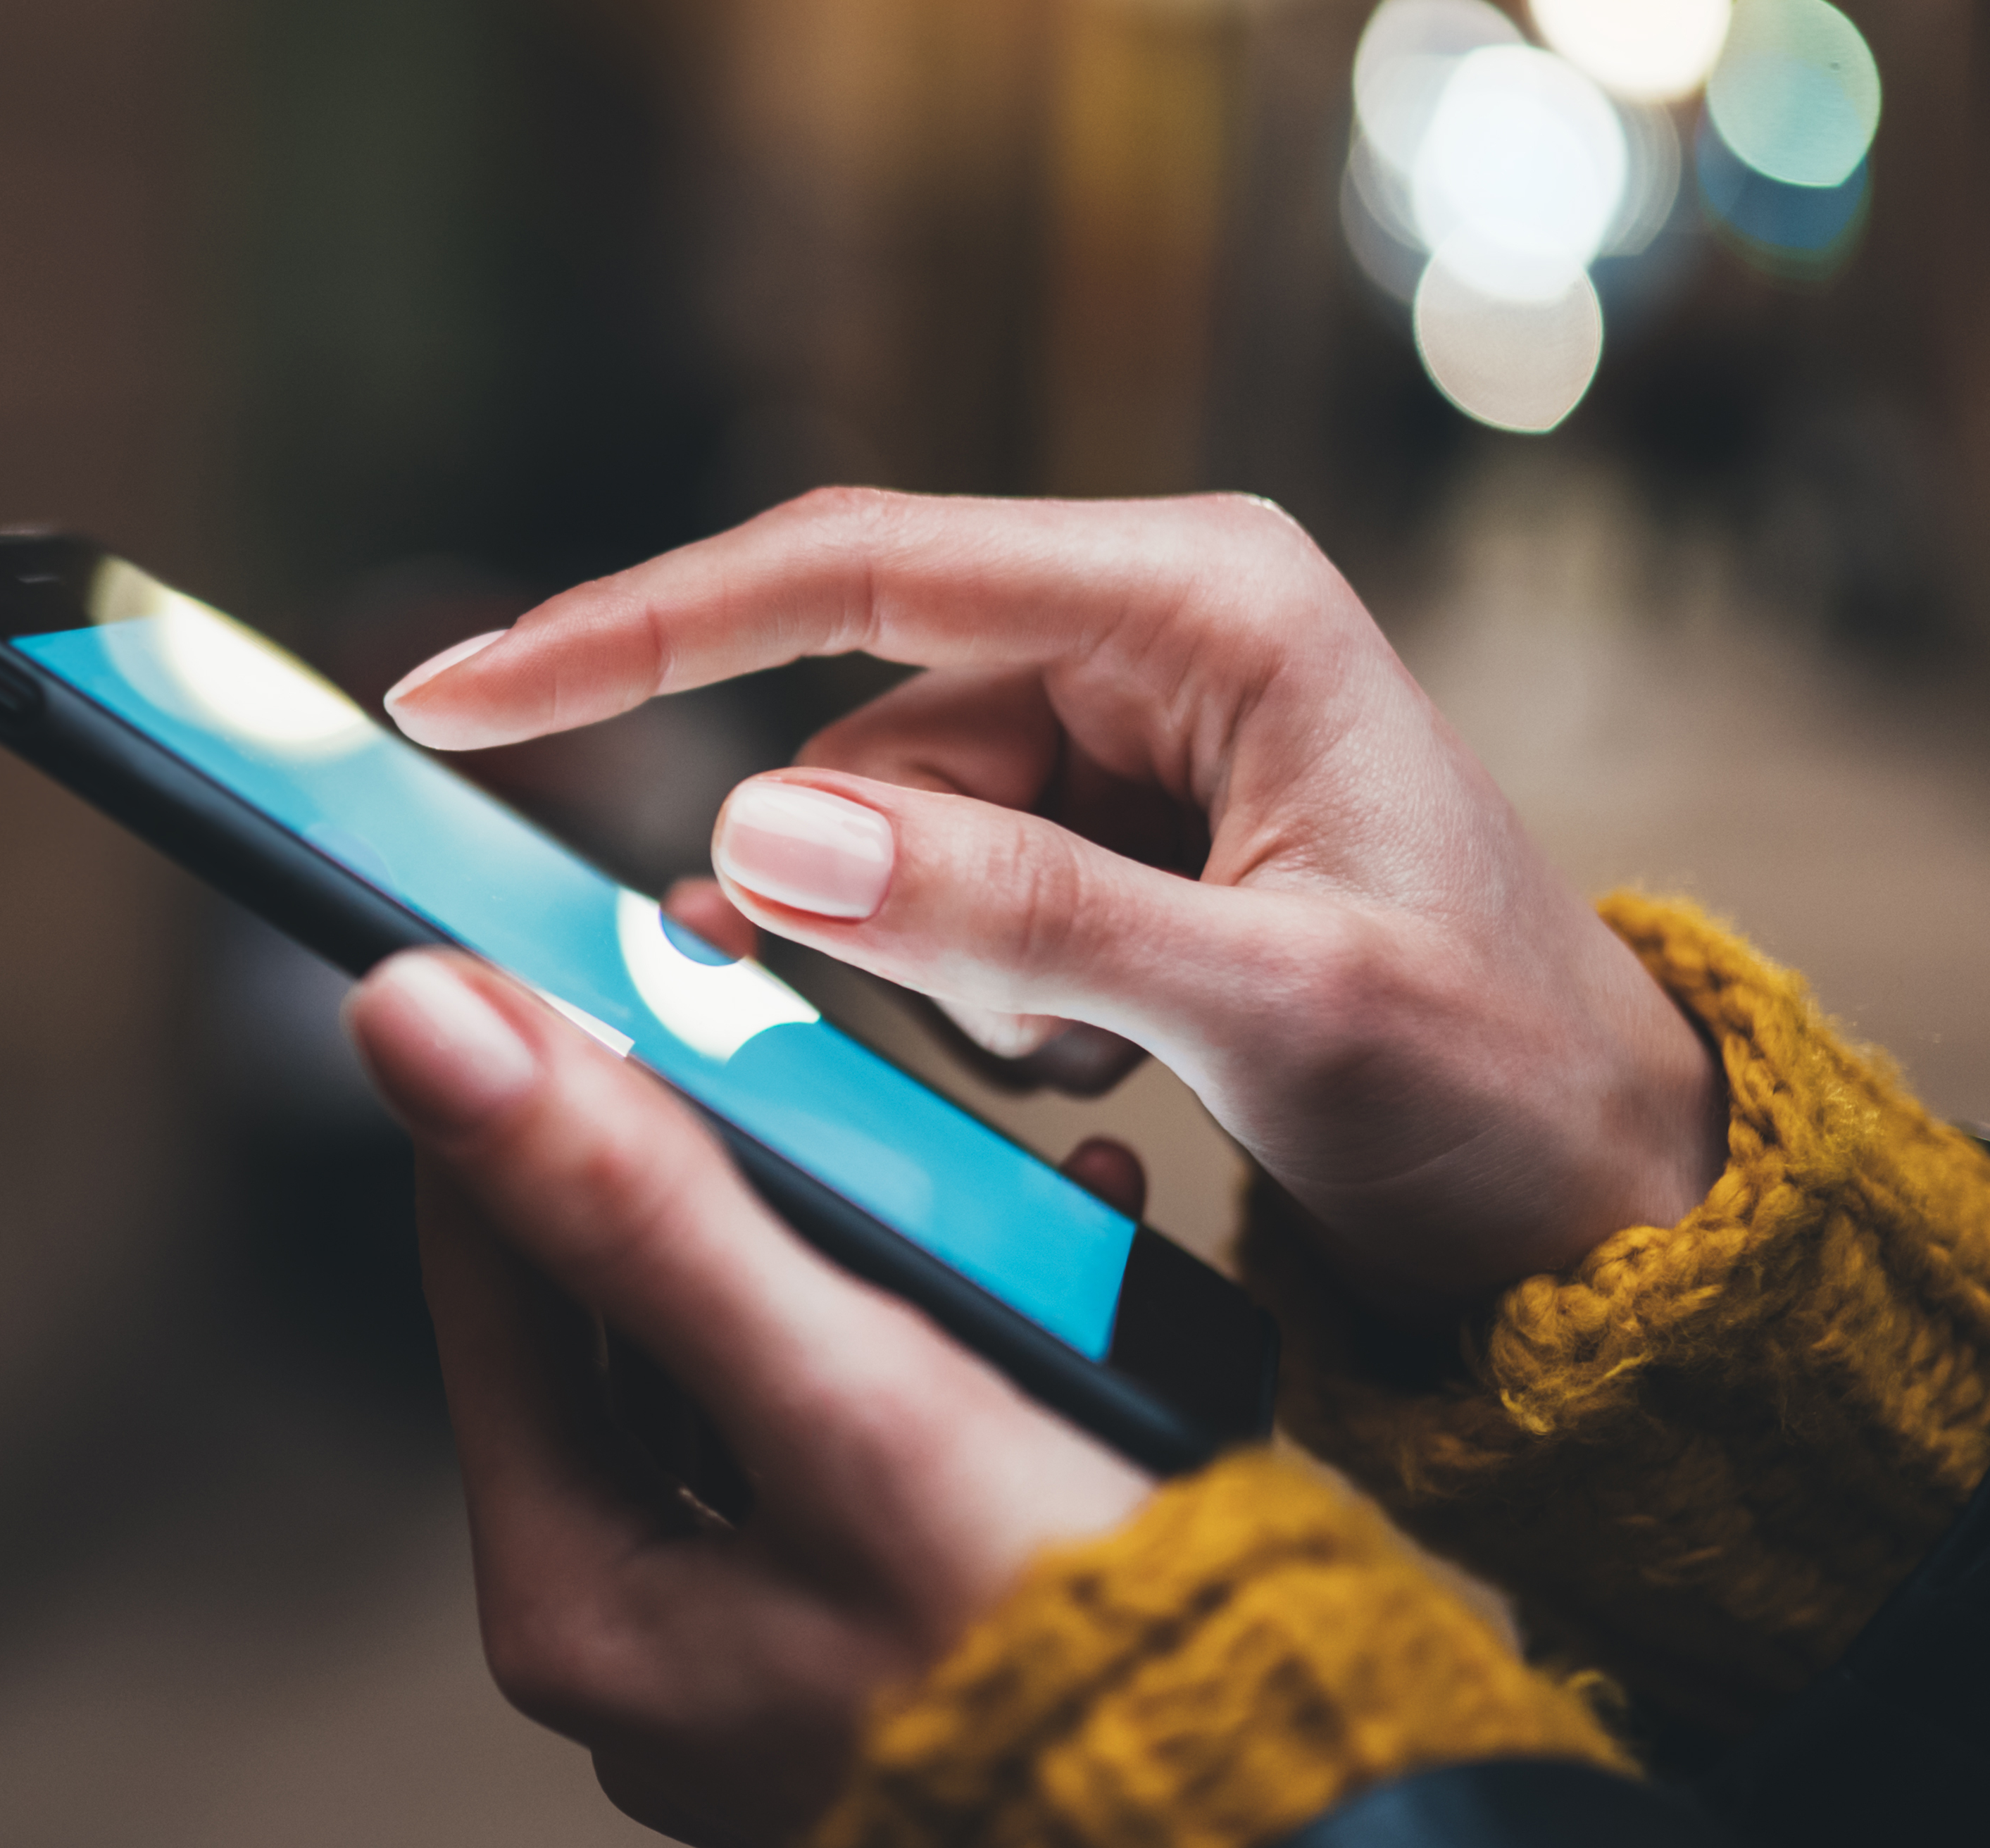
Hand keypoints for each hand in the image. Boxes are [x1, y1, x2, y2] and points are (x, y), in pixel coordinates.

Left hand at [345, 949, 1149, 1846]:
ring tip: (941, 1116)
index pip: (491, 1262)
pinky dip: (943, 1319)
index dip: (536, 1083)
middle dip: (720, 1150)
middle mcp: (644, 1631)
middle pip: (621, 1307)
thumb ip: (636, 1204)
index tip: (595, 948)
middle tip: (784, 1009)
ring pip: (756, 1352)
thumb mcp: (846, 1396)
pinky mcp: (885, 1626)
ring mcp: (762, 1639)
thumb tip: (418, 1025)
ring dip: (852, 1222)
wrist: (1302, 1834)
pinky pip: (869, 1420)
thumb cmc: (1081, 1659)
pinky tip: (1056, 1232)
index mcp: (579, 1595)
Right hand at [385, 489, 1722, 1318]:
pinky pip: (927, 890)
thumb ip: (1018, 913)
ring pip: (876, 829)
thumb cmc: (1493, 1085)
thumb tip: (759, 837)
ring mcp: (1114, 729)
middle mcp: (1142, 629)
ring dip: (935, 968)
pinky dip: (964, 991)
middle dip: (851, 888)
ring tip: (1100, 1057)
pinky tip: (1095, 1053)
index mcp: (1200, 599)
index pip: (853, 570)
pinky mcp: (1094, 824)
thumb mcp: (1273, 1007)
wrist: (1596, 1197)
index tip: (461, 692)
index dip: (638, 628)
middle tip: (982, 1028)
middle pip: (853, 721)